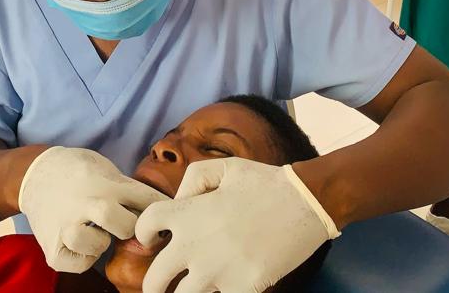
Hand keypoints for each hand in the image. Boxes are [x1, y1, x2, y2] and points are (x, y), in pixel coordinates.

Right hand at [19, 147, 168, 272]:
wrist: (34, 174)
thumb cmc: (79, 172)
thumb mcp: (105, 168)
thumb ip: (127, 189)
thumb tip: (157, 213)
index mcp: (106, 182)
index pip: (148, 200)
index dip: (163, 210)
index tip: (166, 218)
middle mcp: (86, 203)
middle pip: (126, 225)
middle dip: (131, 228)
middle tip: (123, 225)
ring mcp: (67, 225)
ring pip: (98, 246)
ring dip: (102, 243)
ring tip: (94, 232)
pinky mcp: (53, 247)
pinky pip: (80, 264)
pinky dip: (85, 258)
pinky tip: (81, 243)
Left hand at [135, 158, 338, 292]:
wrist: (305, 203)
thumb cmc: (264, 182)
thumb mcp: (225, 167)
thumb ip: (192, 180)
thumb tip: (179, 204)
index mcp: (188, 214)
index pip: (144, 227)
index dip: (143, 233)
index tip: (153, 240)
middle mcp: (195, 246)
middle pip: (154, 280)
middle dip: (153, 283)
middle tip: (160, 283)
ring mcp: (217, 271)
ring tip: (193, 286)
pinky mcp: (241, 288)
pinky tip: (223, 285)